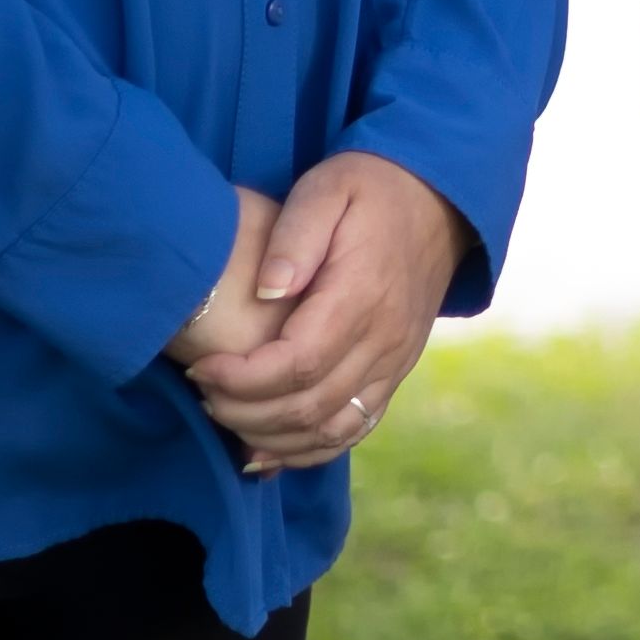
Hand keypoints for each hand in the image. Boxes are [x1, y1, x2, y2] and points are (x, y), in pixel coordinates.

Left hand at [181, 152, 465, 475]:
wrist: (439, 200)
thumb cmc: (369, 189)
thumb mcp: (328, 189)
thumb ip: (294, 235)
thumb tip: (266, 288)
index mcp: (362, 297)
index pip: (298, 364)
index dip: (242, 379)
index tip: (200, 368)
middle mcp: (385, 340)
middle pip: (310, 407)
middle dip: (244, 411)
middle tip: (201, 392)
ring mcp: (395, 362)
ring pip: (331, 430)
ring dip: (272, 438)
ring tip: (224, 416)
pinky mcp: (395, 373)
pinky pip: (354, 430)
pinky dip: (308, 450)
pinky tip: (266, 450)